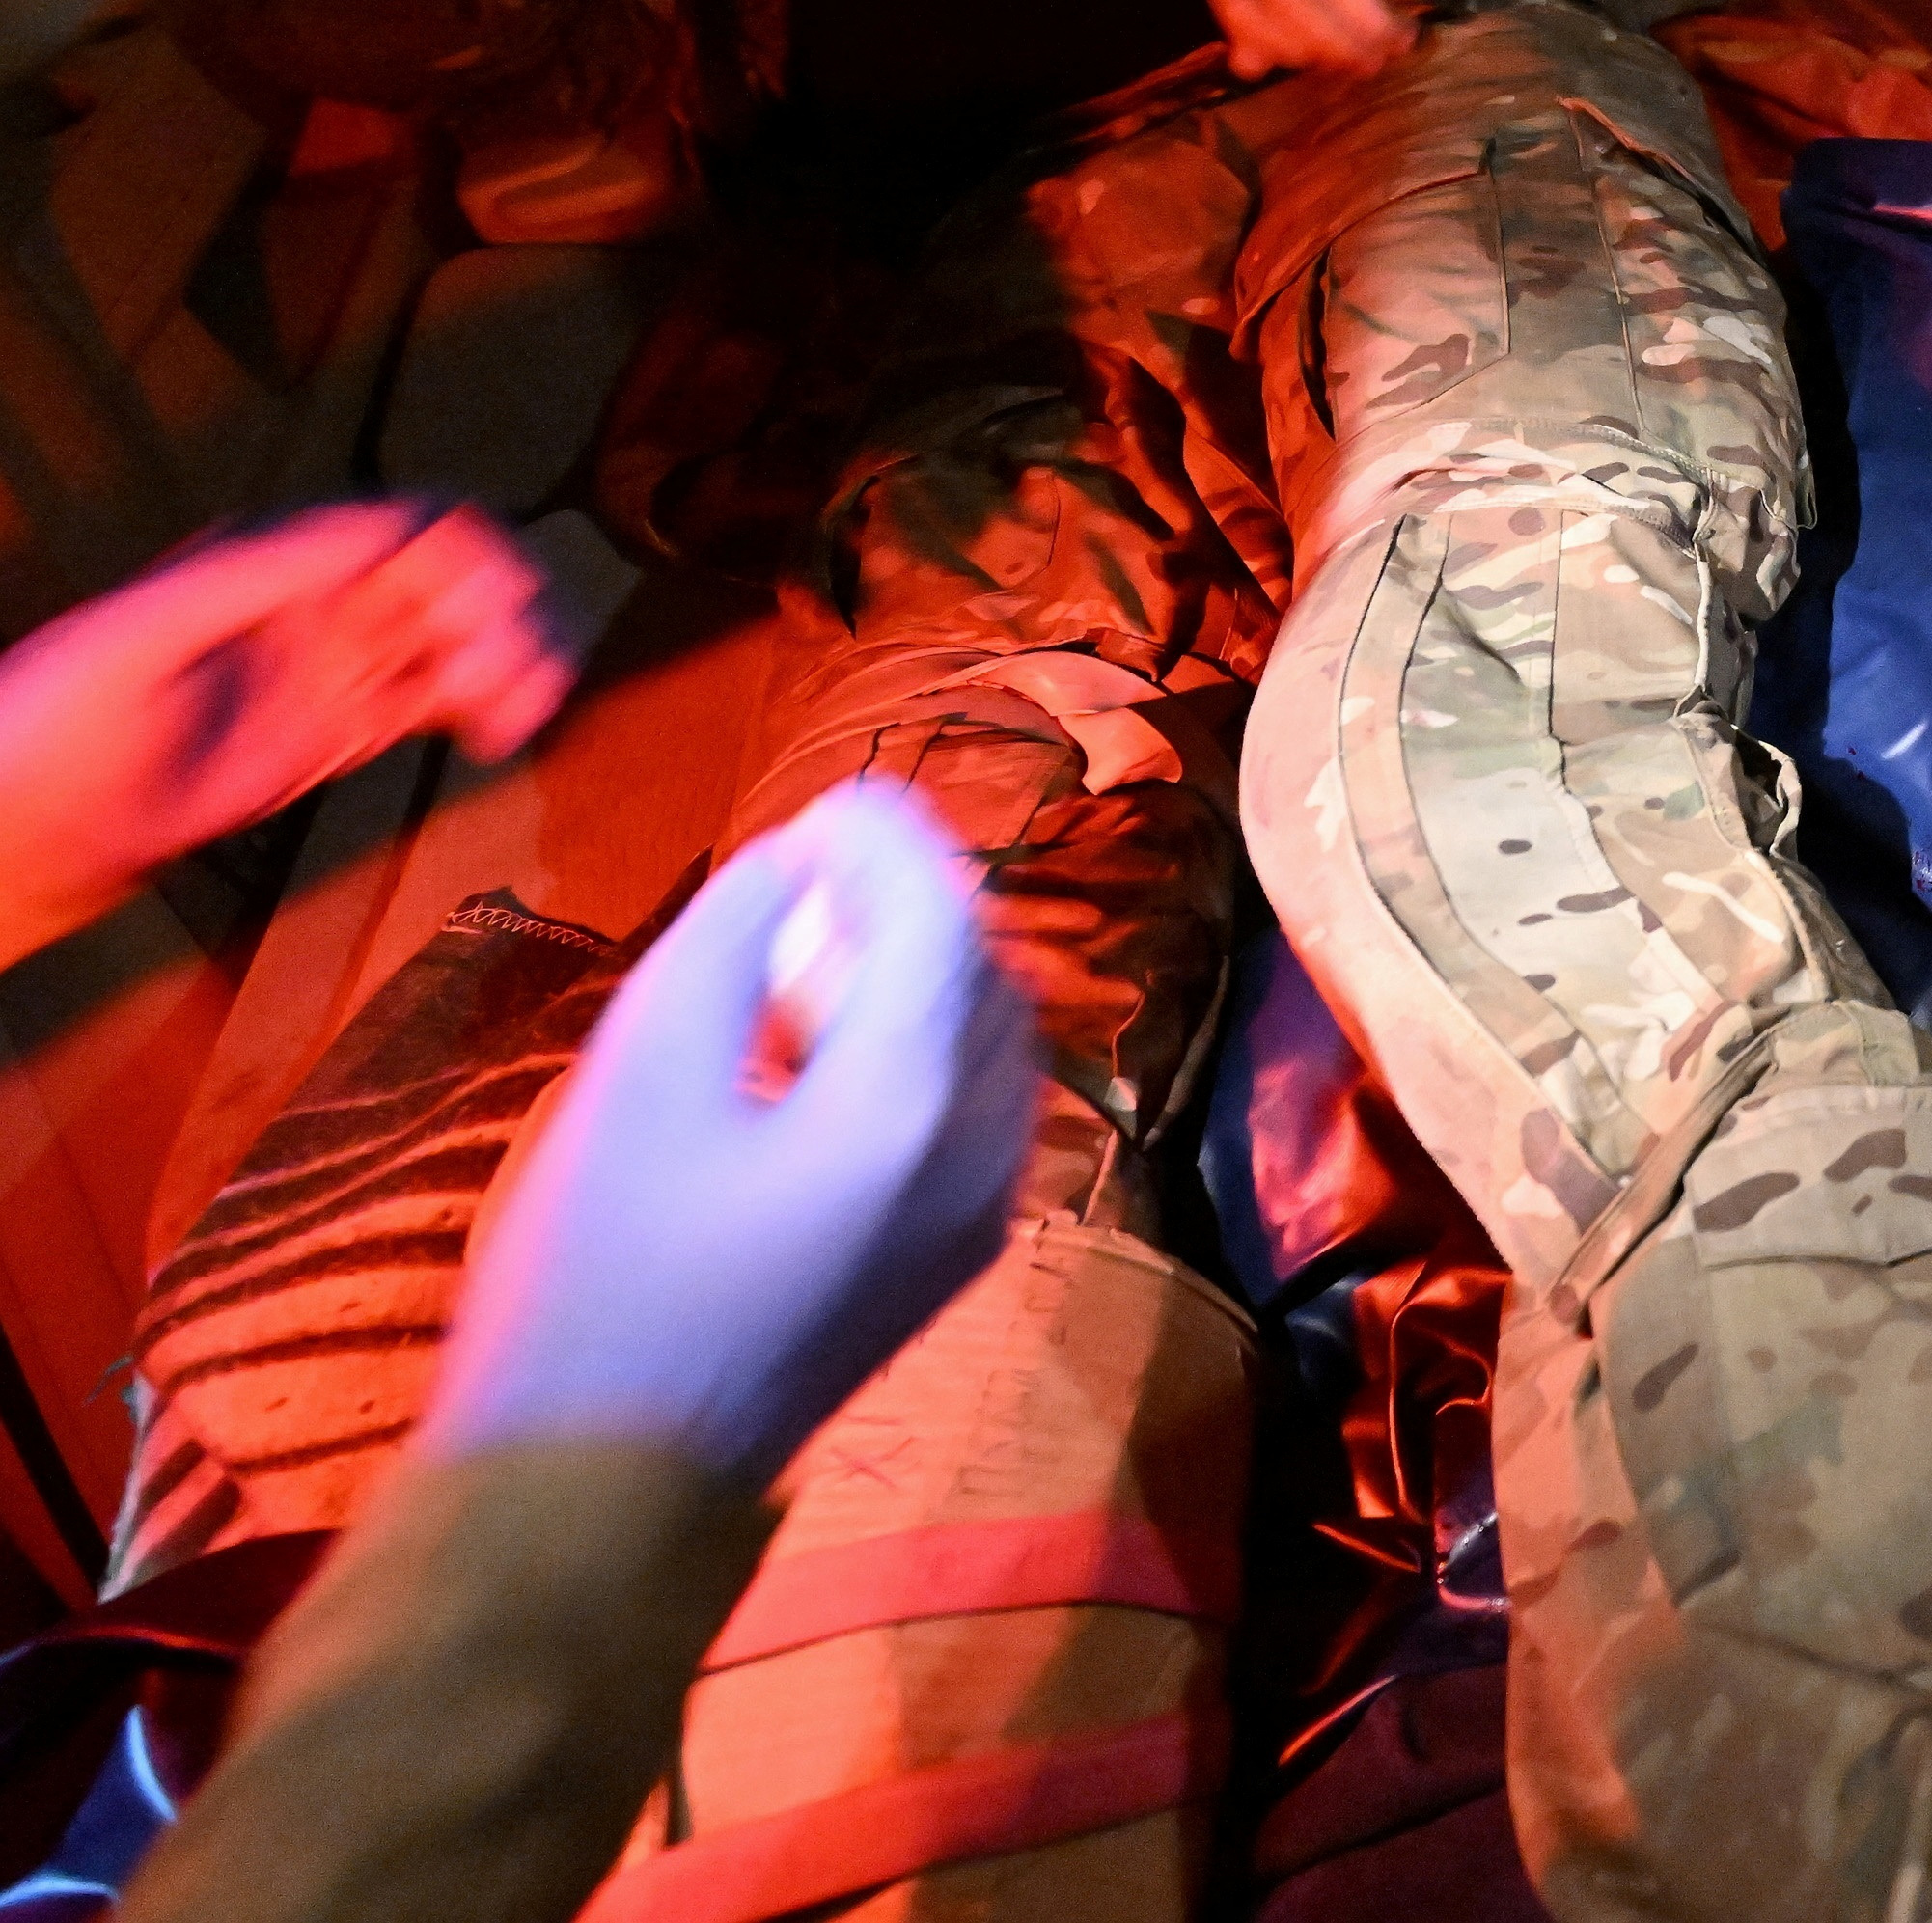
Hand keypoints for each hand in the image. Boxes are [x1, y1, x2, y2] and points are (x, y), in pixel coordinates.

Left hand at [0, 499, 579, 969]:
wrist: (17, 831)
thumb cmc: (47, 722)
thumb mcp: (142, 630)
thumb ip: (256, 575)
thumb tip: (374, 527)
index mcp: (274, 559)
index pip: (407, 527)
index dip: (468, 560)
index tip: (491, 614)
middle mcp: (314, 601)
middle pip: (452, 578)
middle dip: (504, 614)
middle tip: (510, 675)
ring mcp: (330, 666)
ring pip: (459, 638)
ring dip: (514, 658)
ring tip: (527, 708)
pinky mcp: (338, 729)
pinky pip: (435, 701)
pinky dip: (488, 707)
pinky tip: (505, 731)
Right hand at [427, 780, 1031, 1487]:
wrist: (602, 1485)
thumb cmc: (594, 1277)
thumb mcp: (636, 1076)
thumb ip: (729, 940)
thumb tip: (796, 862)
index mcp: (906, 1106)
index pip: (938, 918)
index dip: (887, 842)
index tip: (825, 795)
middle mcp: (978, 1155)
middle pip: (982, 972)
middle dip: (912, 900)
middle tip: (813, 862)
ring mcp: (978, 1214)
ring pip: (989, 1040)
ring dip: (920, 970)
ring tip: (811, 942)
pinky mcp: (952, 1256)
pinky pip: (972, 1108)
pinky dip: (920, 1046)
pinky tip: (824, 1043)